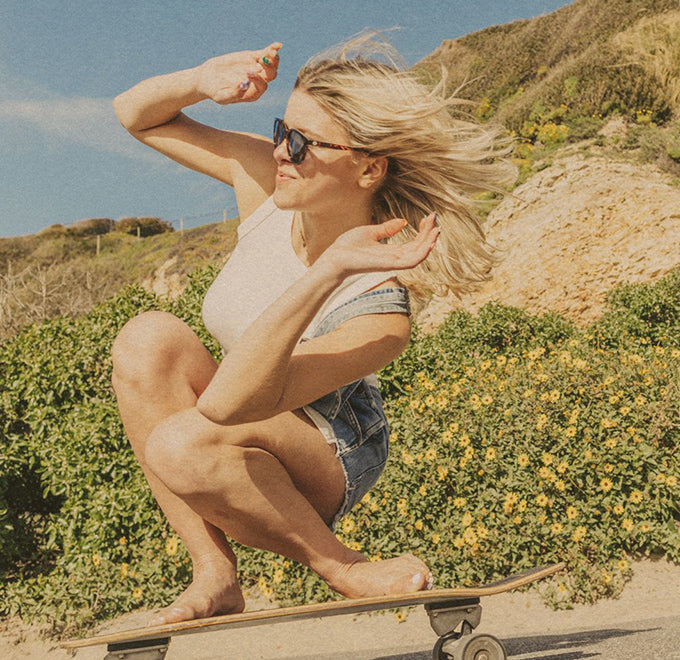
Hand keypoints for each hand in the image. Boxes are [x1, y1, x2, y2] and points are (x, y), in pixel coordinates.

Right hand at [196, 42, 281, 104]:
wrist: (209, 78)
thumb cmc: (215, 90)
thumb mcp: (222, 96)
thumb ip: (235, 93)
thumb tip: (245, 84)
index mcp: (253, 93)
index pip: (261, 86)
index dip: (257, 79)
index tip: (247, 73)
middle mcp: (258, 82)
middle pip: (270, 75)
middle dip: (269, 68)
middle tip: (262, 61)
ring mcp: (257, 69)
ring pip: (270, 64)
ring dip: (273, 58)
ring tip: (272, 52)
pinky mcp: (252, 58)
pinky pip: (264, 54)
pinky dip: (271, 50)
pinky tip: (277, 45)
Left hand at [317, 213, 438, 277]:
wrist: (335, 256)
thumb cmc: (348, 247)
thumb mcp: (370, 232)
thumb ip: (387, 229)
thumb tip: (403, 222)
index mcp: (390, 251)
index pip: (413, 243)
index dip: (423, 231)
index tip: (428, 217)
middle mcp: (394, 258)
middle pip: (418, 248)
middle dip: (428, 234)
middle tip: (435, 218)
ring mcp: (392, 263)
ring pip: (418, 255)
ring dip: (429, 242)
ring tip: (436, 229)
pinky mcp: (389, 265)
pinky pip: (411, 262)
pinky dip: (422, 254)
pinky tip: (429, 243)